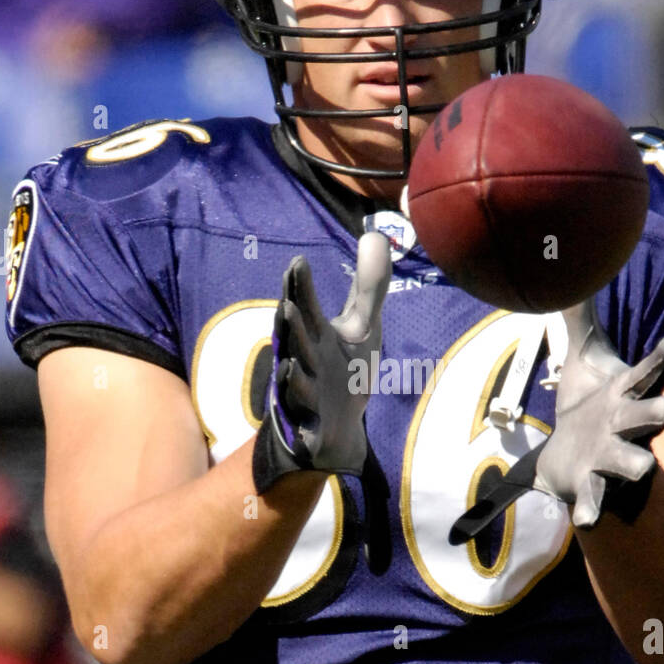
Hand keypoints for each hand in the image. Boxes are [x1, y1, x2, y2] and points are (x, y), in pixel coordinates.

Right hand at [253, 231, 391, 488]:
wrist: (335, 428)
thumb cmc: (343, 369)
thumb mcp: (361, 326)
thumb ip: (369, 286)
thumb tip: (376, 235)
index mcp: (314, 335)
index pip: (305, 306)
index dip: (300, 288)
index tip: (298, 264)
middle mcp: (303, 360)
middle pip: (294, 340)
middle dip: (291, 324)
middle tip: (288, 304)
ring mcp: (303, 394)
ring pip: (294, 379)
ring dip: (291, 366)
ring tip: (290, 357)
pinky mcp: (309, 425)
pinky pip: (303, 421)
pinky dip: (301, 417)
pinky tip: (301, 408)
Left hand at [534, 300, 663, 526]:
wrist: (571, 457)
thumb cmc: (587, 403)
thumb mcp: (583, 357)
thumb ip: (579, 316)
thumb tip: (569, 268)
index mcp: (623, 393)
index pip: (645, 371)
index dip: (659, 358)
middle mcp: (623, 425)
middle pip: (645, 416)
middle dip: (656, 412)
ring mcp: (609, 458)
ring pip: (628, 461)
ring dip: (634, 465)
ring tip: (645, 470)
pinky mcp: (590, 484)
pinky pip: (594, 499)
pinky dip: (592, 508)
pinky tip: (586, 521)